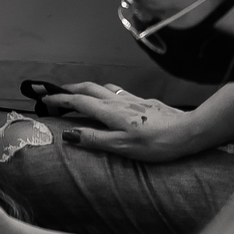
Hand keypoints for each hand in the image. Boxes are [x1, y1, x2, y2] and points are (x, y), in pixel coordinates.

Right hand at [42, 82, 196, 161]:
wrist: (189, 132)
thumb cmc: (156, 143)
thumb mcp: (122, 146)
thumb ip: (94, 139)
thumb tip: (68, 133)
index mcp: (109, 112)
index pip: (78, 102)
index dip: (59, 99)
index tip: (44, 99)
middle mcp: (118, 101)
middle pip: (88, 88)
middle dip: (69, 89)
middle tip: (54, 92)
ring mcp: (131, 99)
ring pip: (103, 87)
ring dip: (86, 88)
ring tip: (78, 93)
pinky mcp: (143, 101)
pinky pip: (116, 91)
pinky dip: (103, 91)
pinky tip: (110, 99)